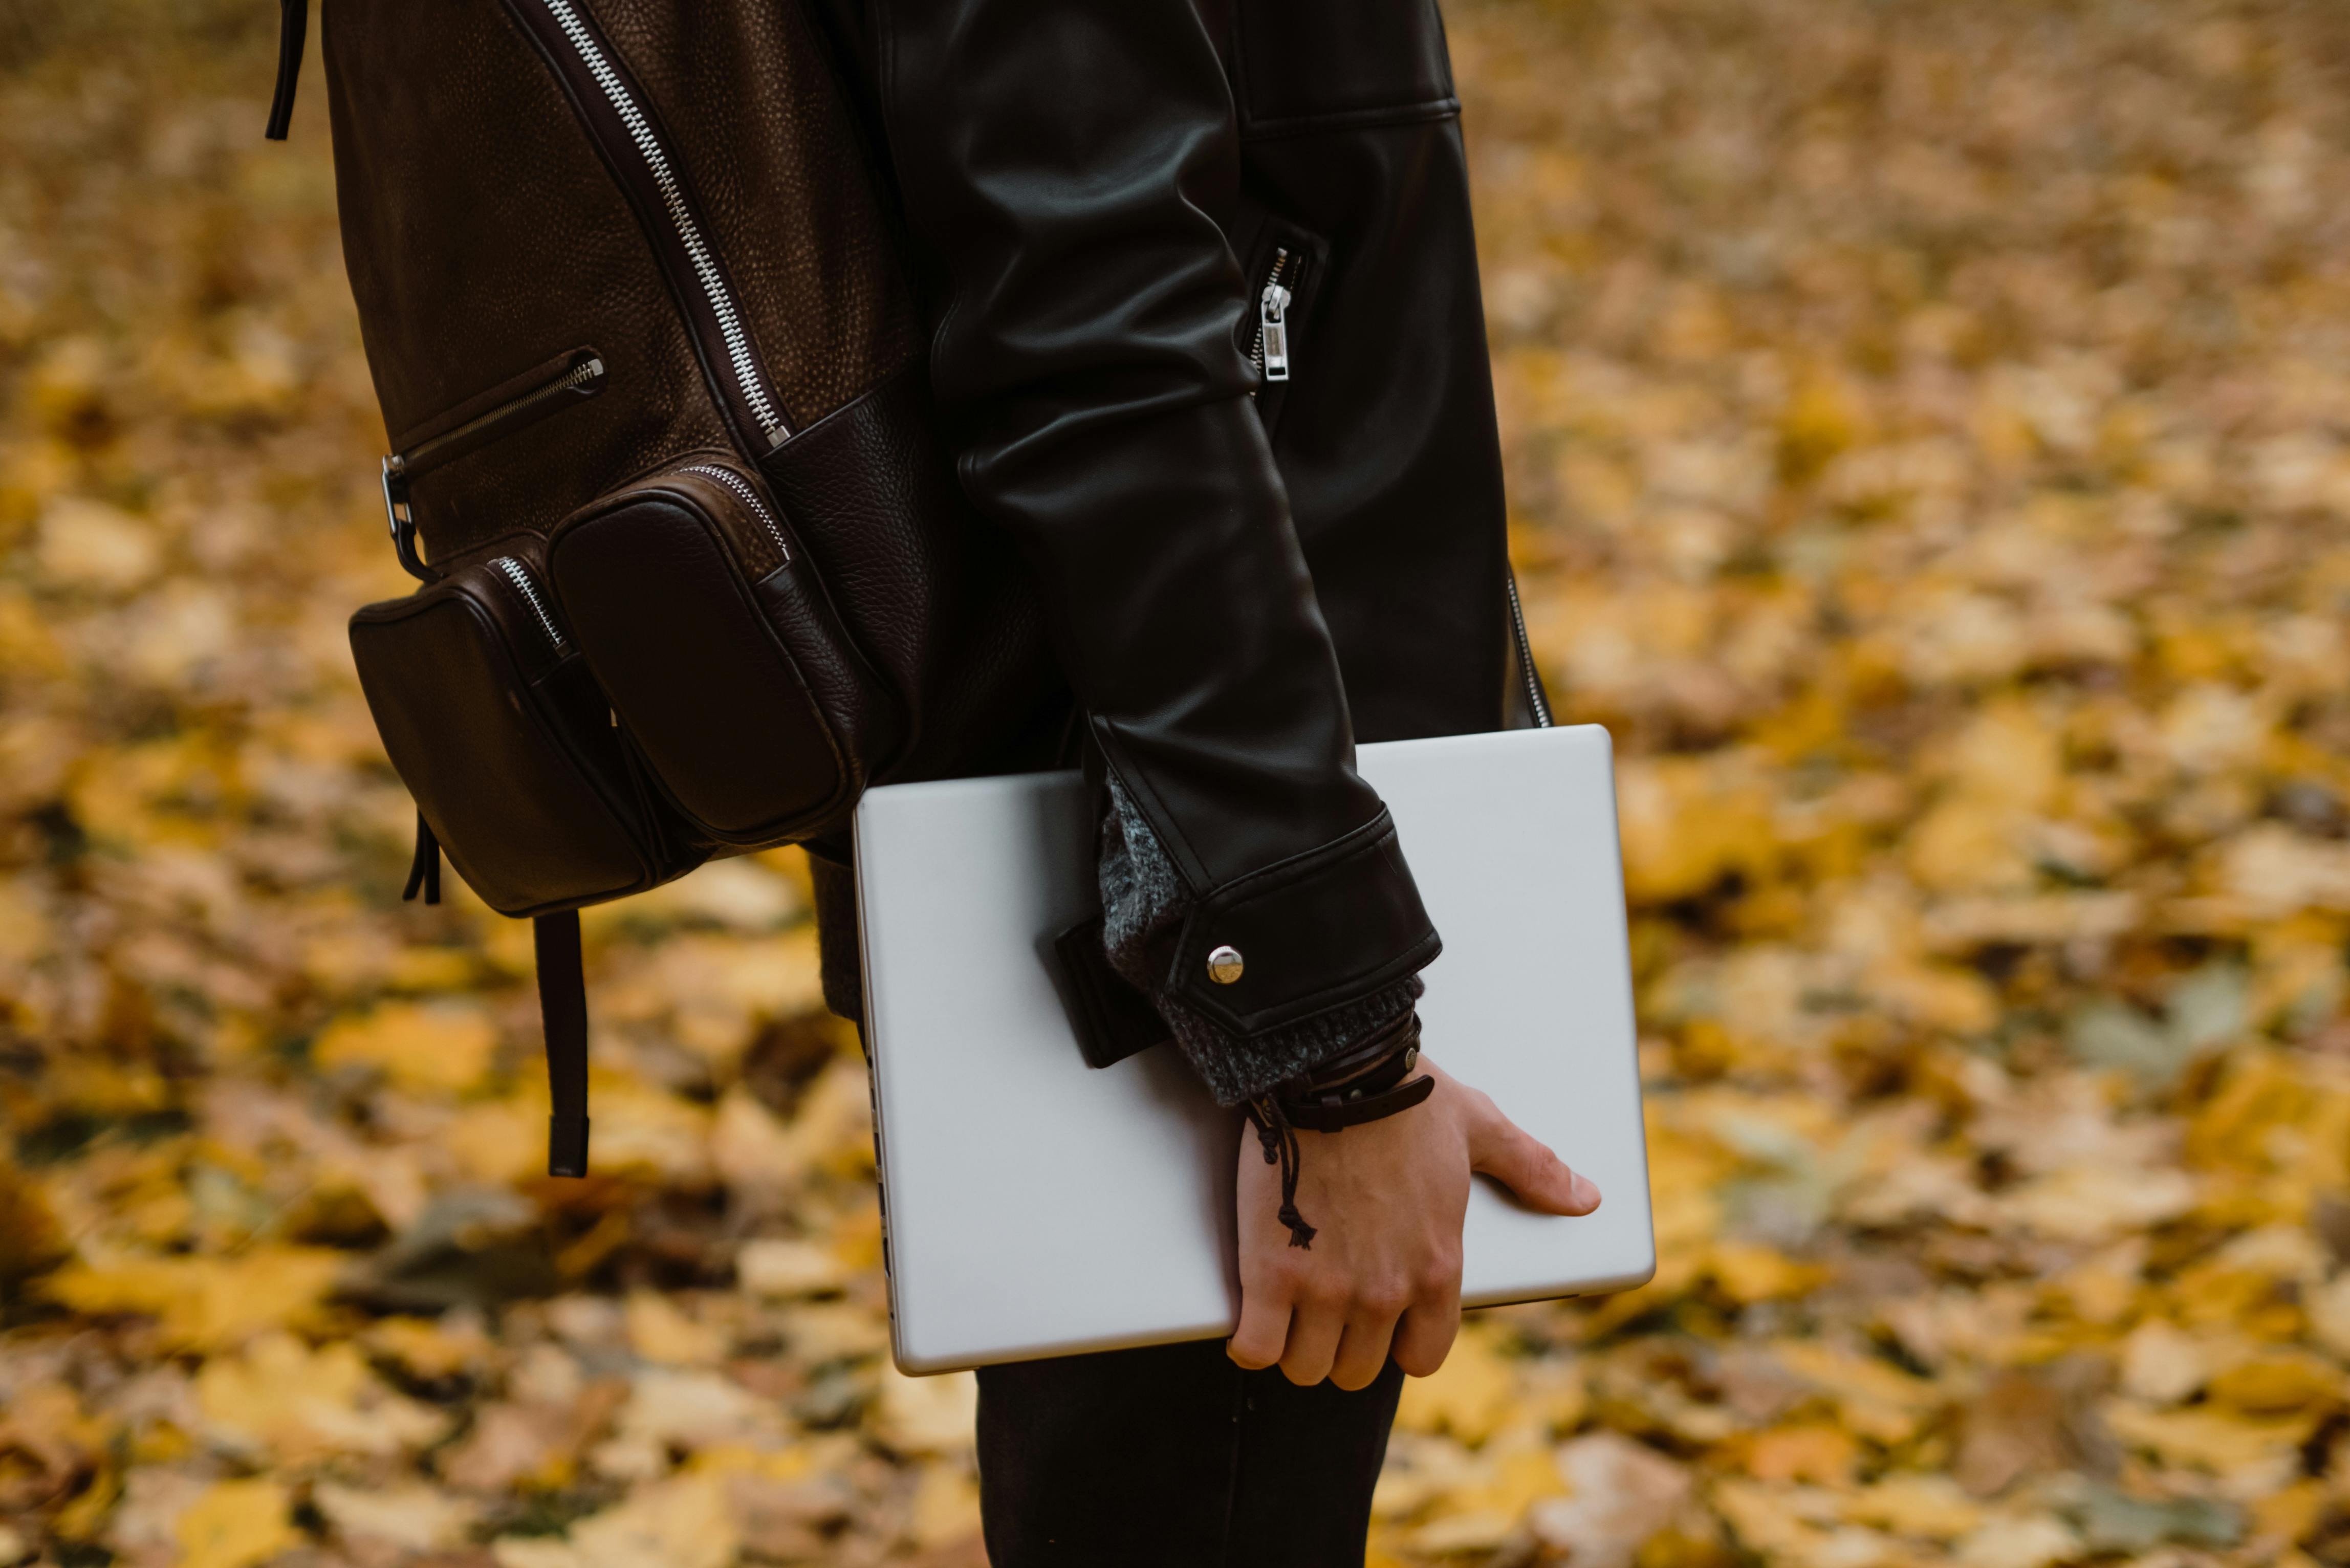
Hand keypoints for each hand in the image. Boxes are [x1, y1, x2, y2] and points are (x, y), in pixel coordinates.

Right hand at [1226, 1058, 1599, 1388]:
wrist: (1334, 1067)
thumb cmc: (1405, 1095)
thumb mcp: (1480, 1129)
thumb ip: (1532, 1170)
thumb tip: (1586, 1197)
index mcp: (1437, 1267)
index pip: (1421, 1357)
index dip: (1396, 1342)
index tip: (1376, 1314)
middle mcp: (1386, 1291)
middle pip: (1356, 1371)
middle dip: (1339, 1346)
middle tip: (1323, 1306)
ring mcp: (1327, 1287)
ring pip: (1307, 1367)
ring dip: (1295, 1344)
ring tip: (1287, 1307)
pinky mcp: (1271, 1274)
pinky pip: (1255, 1347)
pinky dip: (1249, 1338)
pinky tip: (1252, 1315)